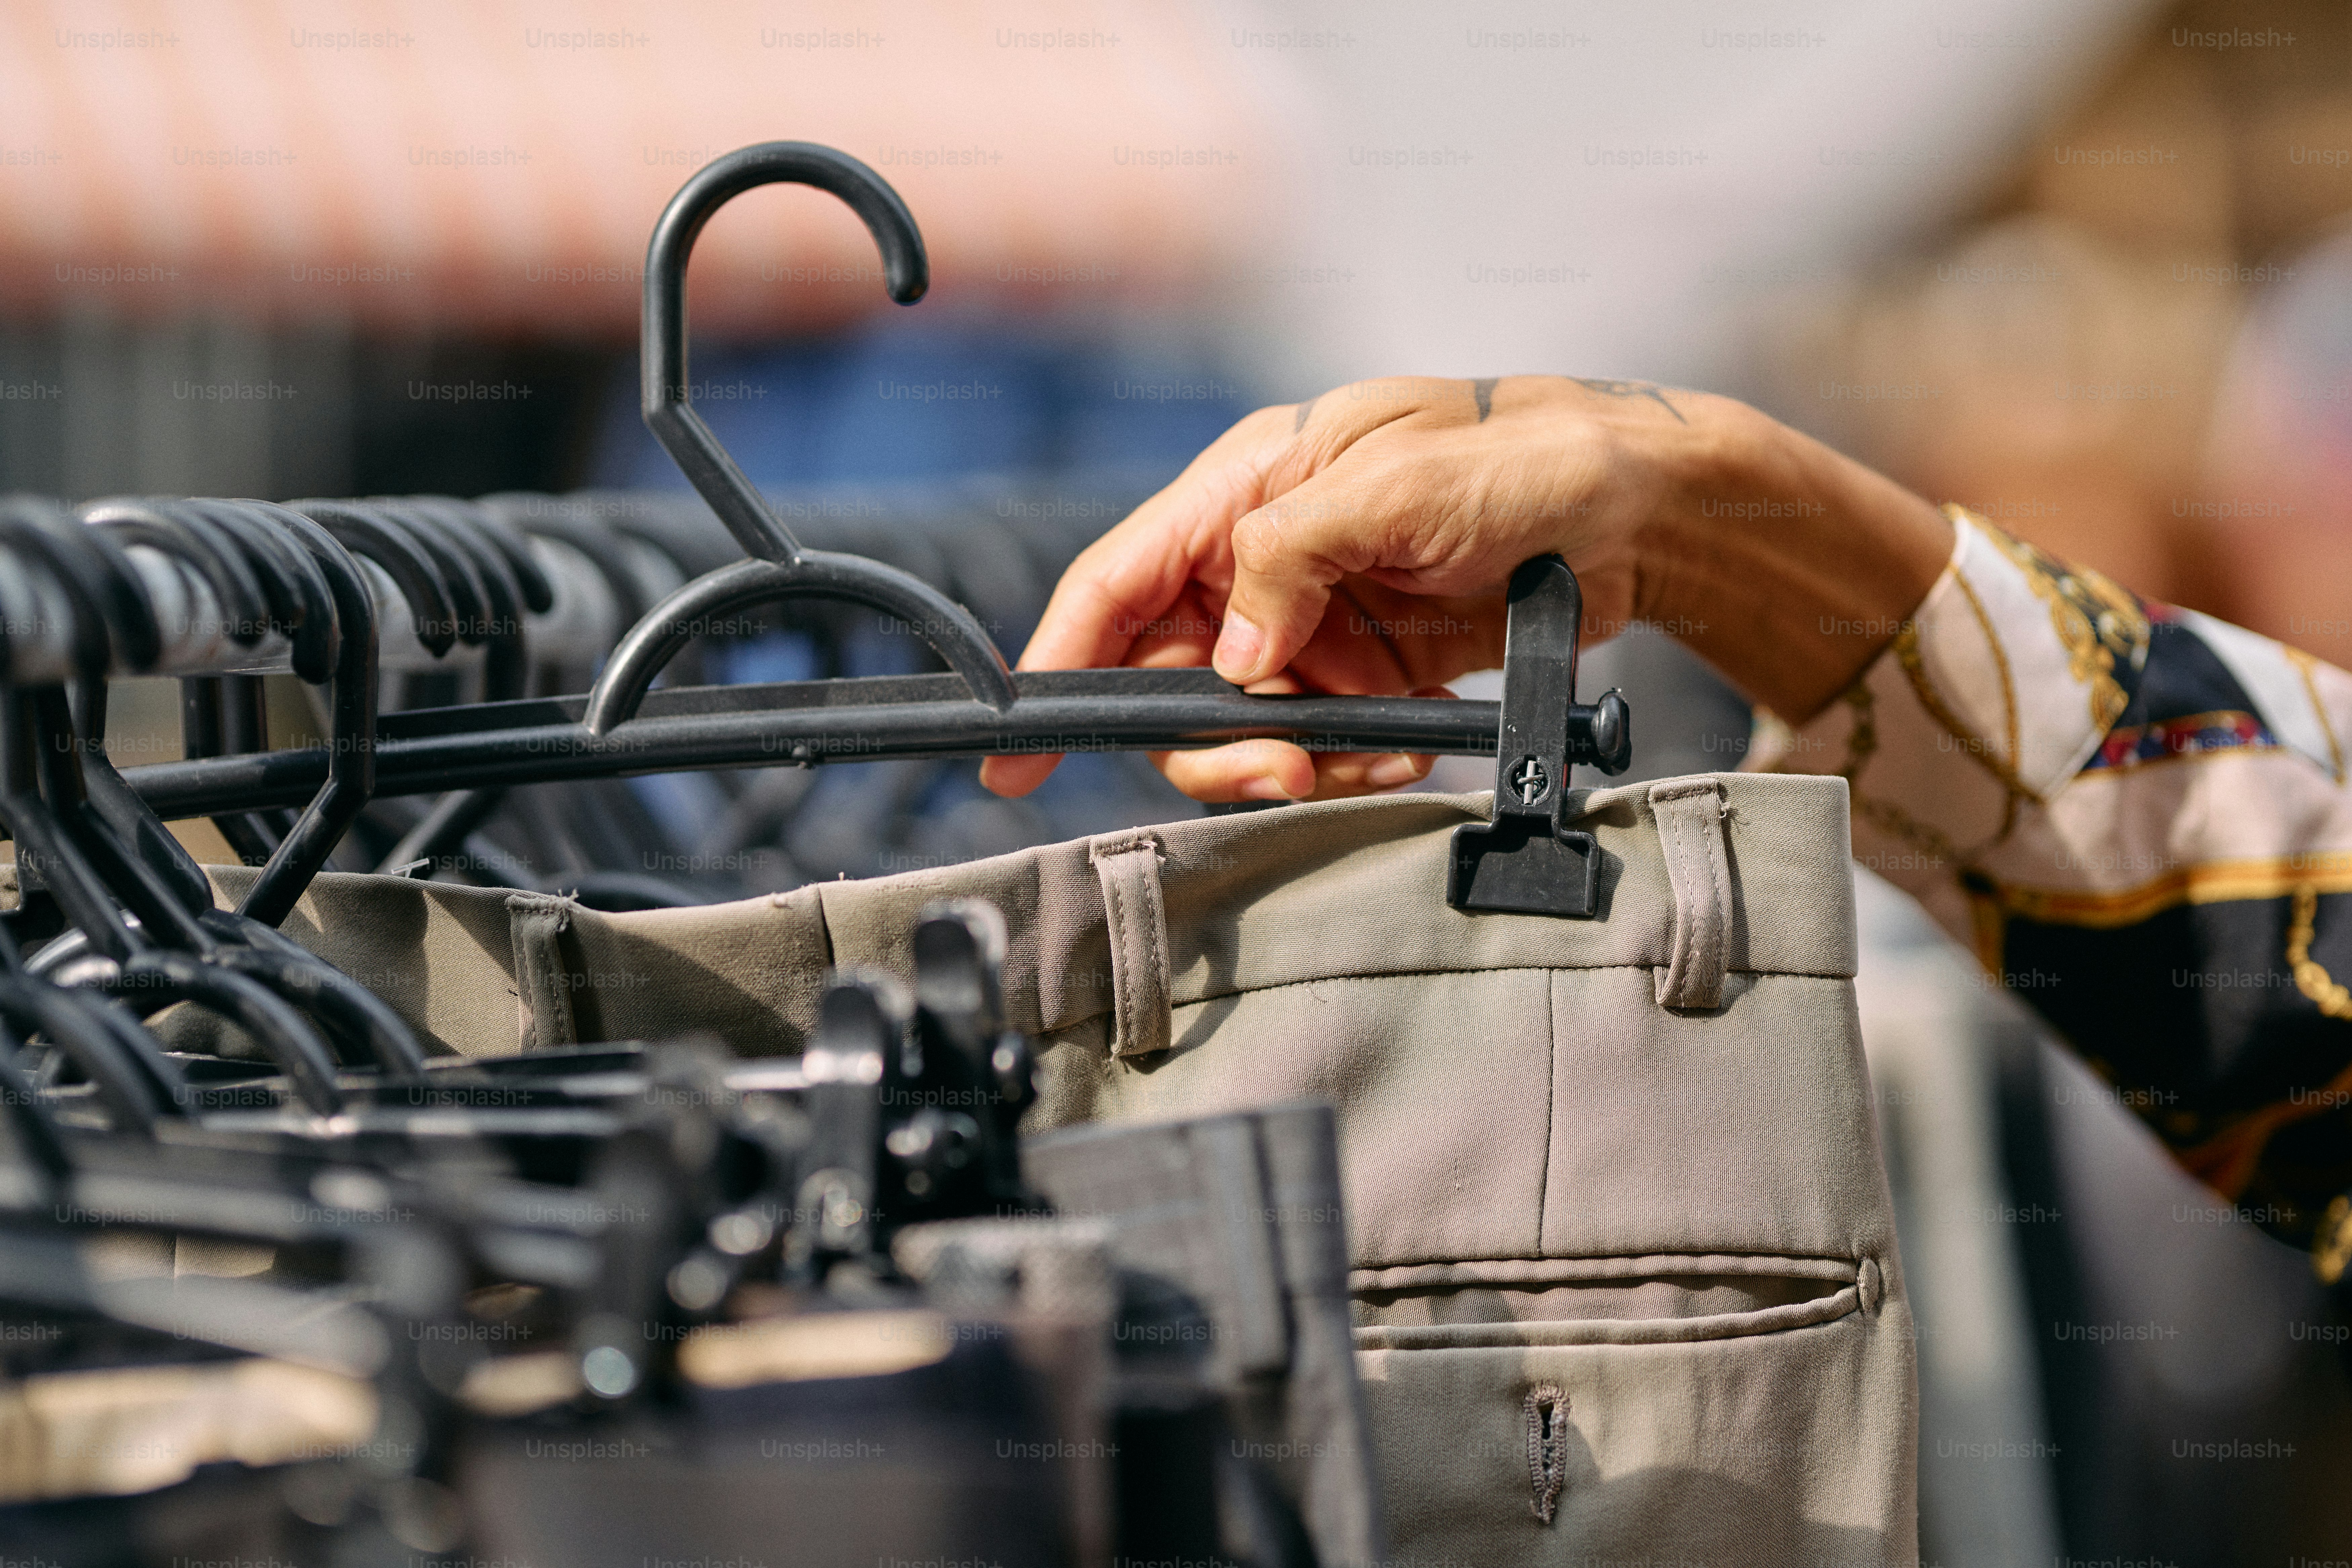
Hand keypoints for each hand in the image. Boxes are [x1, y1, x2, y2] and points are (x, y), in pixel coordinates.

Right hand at [979, 375, 1950, 802]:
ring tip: (1367, 755)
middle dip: (1208, 741)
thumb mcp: (1396, 482)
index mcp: (1246, 491)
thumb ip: (1293, 556)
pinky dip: (1351, 764)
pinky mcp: (1363, 672)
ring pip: (1240, 726)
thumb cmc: (1520, 457)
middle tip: (1283, 767)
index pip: (1116, 584)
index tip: (1015, 747)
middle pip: (1167, 678)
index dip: (1056, 662)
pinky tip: (1407, 747)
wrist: (1635, 509)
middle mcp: (1261, 561)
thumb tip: (1235, 656)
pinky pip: (1318, 744)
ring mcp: (1311, 623)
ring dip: (1289, 762)